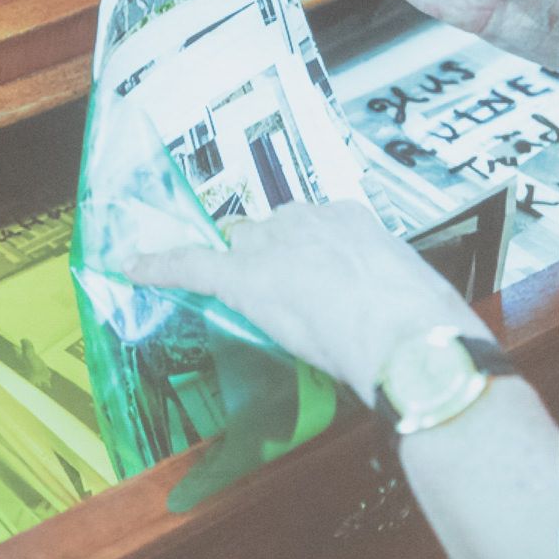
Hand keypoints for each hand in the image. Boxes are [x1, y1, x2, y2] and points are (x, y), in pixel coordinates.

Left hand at [126, 202, 487, 406]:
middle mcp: (309, 220)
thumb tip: (393, 320)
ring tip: (226, 288)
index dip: (305, 254)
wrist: (411, 339)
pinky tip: (131, 267)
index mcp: (352, 221)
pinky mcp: (242, 278)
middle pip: (268, 232)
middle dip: (268, 258)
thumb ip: (389, 298)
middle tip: (282, 295)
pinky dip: (159, 266)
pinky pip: (192, 265)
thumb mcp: (414, 297)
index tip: (309, 272)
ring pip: (237, 248)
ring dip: (234, 269)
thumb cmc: (427, 326)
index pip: (312, 227)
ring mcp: (274, 246)